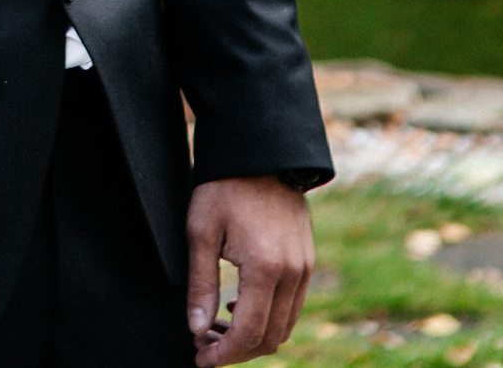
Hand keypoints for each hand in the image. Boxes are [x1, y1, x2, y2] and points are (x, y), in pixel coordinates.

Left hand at [185, 175, 313, 365]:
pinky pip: (291, 307)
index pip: (249, 333)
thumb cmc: (225, 188)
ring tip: (215, 327)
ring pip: (284, 326)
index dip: (223, 354)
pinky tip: (237, 307)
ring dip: (252, 336)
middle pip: (271, 337)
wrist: (262, 155)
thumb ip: (200, 283)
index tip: (200, 358)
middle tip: (203, 344)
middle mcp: (293, 274)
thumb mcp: (201, 231)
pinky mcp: (307, 263)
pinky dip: (267, 318)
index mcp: (266, 268)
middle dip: (236, 350)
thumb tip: (195, 328)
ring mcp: (305, 269)